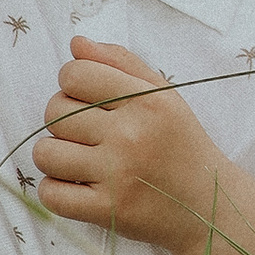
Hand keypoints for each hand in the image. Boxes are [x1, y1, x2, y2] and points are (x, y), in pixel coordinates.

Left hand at [33, 35, 223, 249]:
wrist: (208, 206)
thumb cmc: (180, 144)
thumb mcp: (163, 95)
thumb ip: (120, 63)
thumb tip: (76, 43)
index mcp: (146, 101)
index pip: (75, 74)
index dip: (71, 82)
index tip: (87, 98)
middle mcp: (131, 136)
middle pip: (55, 112)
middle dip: (62, 119)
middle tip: (87, 132)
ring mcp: (118, 176)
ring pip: (45, 153)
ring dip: (55, 155)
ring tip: (78, 159)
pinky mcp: (108, 211)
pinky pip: (51, 195)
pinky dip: (55, 190)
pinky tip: (76, 185)